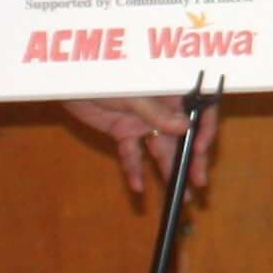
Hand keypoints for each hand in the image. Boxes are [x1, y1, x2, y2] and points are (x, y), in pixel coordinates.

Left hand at [64, 95, 216, 201]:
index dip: (203, 130)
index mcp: (169, 93)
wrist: (69, 80)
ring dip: (168, 171)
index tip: (199, 150)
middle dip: (190, 160)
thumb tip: (186, 128)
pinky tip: (138, 187)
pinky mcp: (123, 132)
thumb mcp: (134, 94)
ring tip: (180, 196)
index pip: (196, 111)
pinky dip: (135, 170)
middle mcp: (160, 109)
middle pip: (181, 137)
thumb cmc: (106, 76)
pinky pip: (132, 154)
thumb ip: (157, 112)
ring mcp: (142, 122)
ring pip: (160, 150)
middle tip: (198, 182)